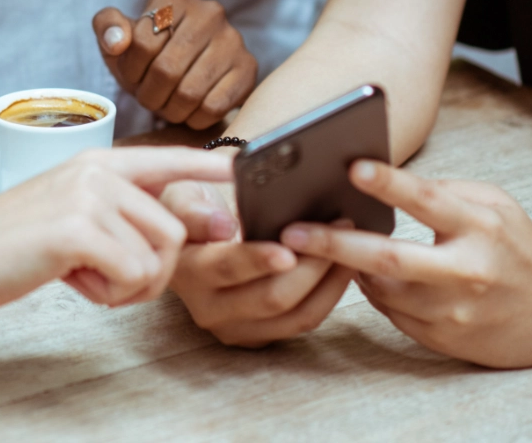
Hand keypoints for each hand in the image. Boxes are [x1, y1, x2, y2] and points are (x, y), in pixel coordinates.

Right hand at [0, 147, 233, 319]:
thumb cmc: (9, 246)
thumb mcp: (69, 218)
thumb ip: (120, 218)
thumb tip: (183, 230)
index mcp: (95, 162)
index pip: (167, 159)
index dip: (209, 171)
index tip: (240, 174)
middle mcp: (96, 171)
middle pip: (174, 230)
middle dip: (153, 271)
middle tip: (109, 279)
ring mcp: (87, 196)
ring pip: (157, 256)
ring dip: (130, 285)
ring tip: (85, 277)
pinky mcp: (77, 229)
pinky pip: (132, 275)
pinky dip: (108, 294)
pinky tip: (71, 281)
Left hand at [93, 0, 257, 129]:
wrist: (187, 74)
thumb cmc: (148, 56)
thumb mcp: (118, 38)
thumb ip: (107, 27)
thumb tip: (117, 41)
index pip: (142, 43)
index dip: (130, 71)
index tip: (133, 77)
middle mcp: (209, 12)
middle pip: (165, 70)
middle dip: (149, 95)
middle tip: (148, 98)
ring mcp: (233, 40)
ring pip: (190, 92)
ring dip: (169, 110)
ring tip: (167, 105)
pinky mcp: (248, 69)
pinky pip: (213, 107)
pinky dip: (193, 118)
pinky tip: (189, 110)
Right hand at [162, 181, 355, 347]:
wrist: (194, 241)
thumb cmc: (195, 210)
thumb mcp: (182, 196)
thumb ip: (193, 209)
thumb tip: (222, 227)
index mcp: (185, 271)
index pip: (226, 268)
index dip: (258, 260)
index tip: (288, 251)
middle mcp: (207, 308)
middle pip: (272, 297)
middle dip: (312, 264)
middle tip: (339, 229)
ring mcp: (235, 328)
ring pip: (296, 316)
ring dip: (329, 280)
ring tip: (349, 245)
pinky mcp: (259, 336)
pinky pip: (304, 321)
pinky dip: (329, 293)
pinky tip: (342, 266)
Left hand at [282, 161, 531, 367]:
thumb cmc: (514, 248)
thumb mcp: (493, 206)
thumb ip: (441, 192)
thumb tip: (380, 182)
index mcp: (480, 228)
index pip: (428, 201)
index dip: (389, 184)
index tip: (352, 167)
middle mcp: (463, 272)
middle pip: (387, 259)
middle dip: (333, 244)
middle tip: (289, 232)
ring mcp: (450, 311)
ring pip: (377, 288)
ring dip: (348, 267)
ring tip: (328, 248)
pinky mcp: (439, 338)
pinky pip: (388, 311)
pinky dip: (371, 290)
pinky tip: (364, 274)